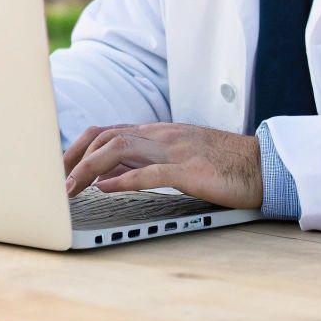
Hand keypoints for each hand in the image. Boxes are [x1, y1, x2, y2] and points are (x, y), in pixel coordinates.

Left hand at [61, 122, 261, 208]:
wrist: (263, 165)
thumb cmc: (220, 166)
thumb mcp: (175, 160)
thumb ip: (142, 162)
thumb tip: (105, 176)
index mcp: (157, 133)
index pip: (106, 131)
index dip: (78, 148)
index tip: (60, 168)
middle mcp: (161, 136)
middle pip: (105, 136)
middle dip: (75, 158)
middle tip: (57, 183)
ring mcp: (175, 150)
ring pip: (120, 147)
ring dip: (90, 168)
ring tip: (72, 188)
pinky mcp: (190, 169)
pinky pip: (151, 171)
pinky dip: (124, 179)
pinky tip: (106, 189)